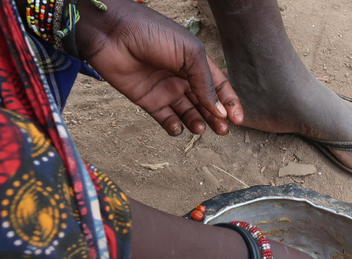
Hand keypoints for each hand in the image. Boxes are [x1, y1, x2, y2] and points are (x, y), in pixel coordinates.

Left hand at [74, 0, 244, 135]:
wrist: (113, 33)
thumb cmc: (153, 33)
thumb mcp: (189, 53)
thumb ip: (205, 82)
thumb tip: (219, 110)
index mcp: (195, 61)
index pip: (219, 85)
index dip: (229, 103)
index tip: (238, 119)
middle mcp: (182, 76)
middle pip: (205, 102)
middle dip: (215, 117)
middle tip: (223, 131)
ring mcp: (165, 89)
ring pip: (187, 112)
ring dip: (197, 122)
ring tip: (201, 129)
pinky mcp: (147, 100)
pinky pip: (165, 118)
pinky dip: (174, 126)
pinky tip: (179, 127)